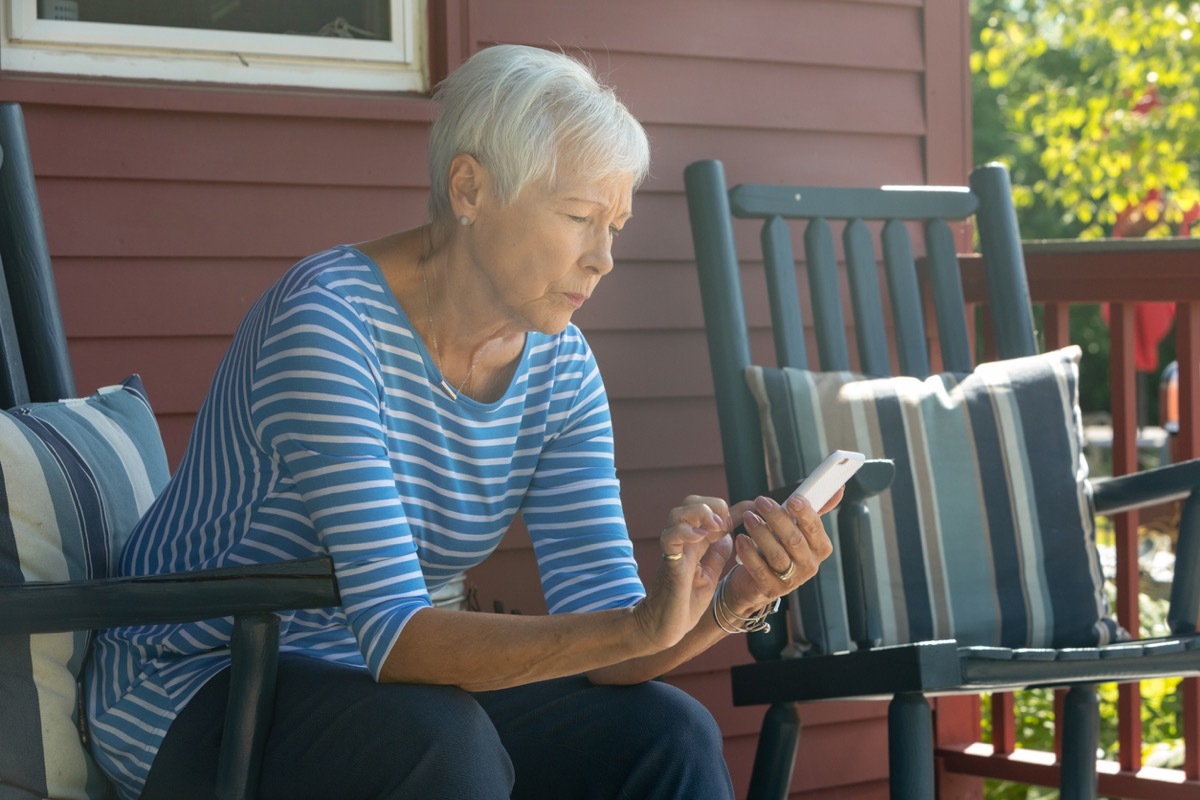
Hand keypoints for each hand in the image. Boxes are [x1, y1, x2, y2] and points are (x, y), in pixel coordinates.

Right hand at [633, 496, 734, 649]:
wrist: (663, 628)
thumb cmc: (684, 604)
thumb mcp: (709, 576)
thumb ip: (716, 555)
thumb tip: (729, 536)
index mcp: (695, 545)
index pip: (711, 513)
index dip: (734, 508)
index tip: (753, 508)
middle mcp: (683, 543)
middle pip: (690, 503)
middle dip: (712, 504)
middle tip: (728, 522)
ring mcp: (674, 552)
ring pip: (677, 514)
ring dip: (699, 513)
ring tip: (716, 525)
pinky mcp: (669, 565)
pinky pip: (670, 539)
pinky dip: (684, 532)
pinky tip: (700, 537)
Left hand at [723, 489, 838, 616]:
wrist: (756, 580)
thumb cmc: (780, 547)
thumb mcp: (797, 528)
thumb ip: (813, 510)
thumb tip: (839, 489)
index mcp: (820, 548)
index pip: (815, 528)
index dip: (805, 513)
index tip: (793, 499)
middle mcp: (809, 565)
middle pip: (794, 540)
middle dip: (777, 518)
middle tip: (761, 501)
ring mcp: (791, 580)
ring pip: (777, 555)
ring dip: (761, 533)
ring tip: (748, 517)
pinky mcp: (770, 588)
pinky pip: (759, 569)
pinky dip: (749, 552)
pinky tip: (741, 539)